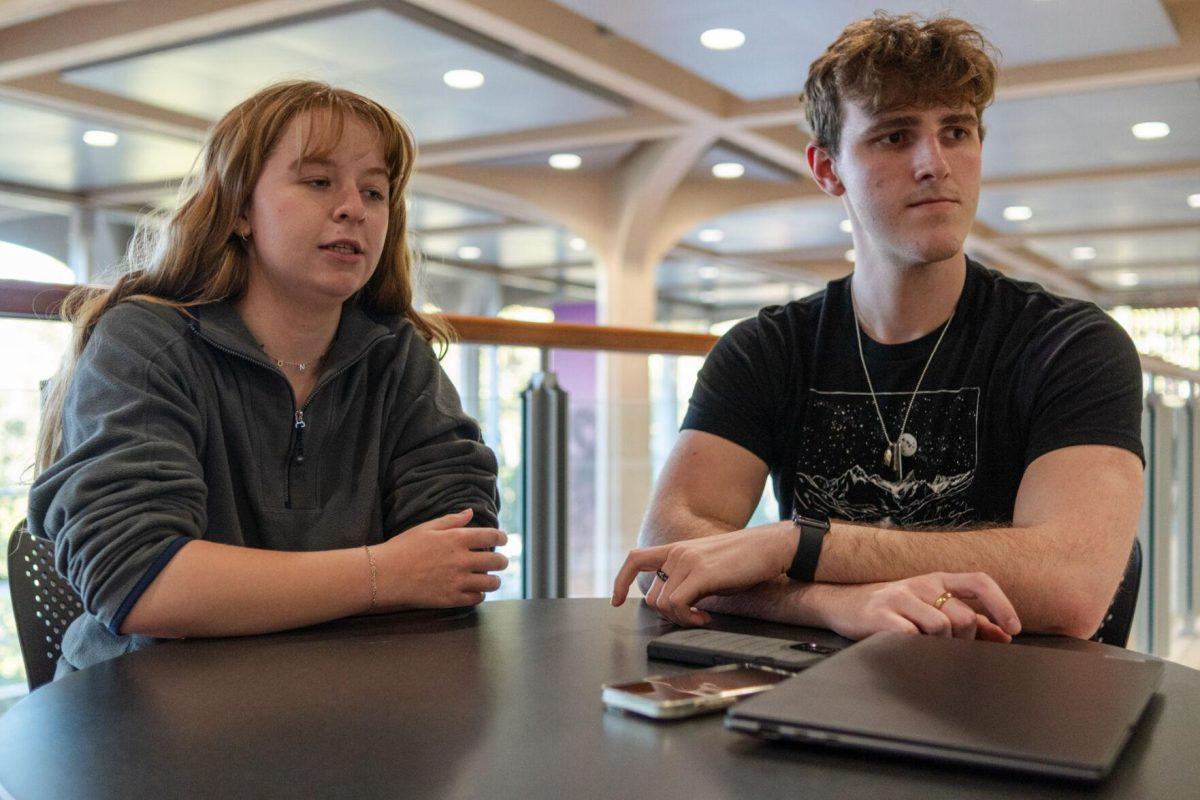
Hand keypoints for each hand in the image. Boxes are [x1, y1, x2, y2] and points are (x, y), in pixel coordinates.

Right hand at [375, 508, 507, 608]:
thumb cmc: (403, 547)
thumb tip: (470, 512)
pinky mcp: (450, 599)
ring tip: (490, 578)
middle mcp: (461, 560)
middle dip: (502, 561)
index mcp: (457, 539)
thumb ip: (452, 520)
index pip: (491, 537)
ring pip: (491, 583)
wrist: (384, 574)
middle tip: (500, 562)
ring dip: (494, 580)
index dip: (502, 538)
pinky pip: (477, 598)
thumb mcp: (427, 528)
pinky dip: (480, 594)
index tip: (503, 540)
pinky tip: (476, 590)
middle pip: (496, 561)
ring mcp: (457, 581)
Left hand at [610, 525, 795, 625]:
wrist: (770, 547)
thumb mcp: (708, 566)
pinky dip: (687, 618)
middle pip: (651, 595)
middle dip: (668, 614)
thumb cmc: (743, 560)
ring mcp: (687, 561)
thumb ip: (687, 577)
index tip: (617, 600)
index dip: (621, 580)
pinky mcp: (701, 573)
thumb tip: (675, 602)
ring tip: (702, 616)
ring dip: (680, 618)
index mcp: (676, 549)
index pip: (635, 559)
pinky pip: (676, 605)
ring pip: (662, 603)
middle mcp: (677, 553)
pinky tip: (705, 617)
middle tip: (693, 617)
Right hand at [822, 572, 1021, 642]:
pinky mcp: (882, 615)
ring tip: (924, 646)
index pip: (979, 582)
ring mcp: (901, 598)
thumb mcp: (930, 607)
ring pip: (942, 628)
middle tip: (950, 649)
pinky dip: (917, 648)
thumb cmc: (893, 609)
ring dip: (940, 647)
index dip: (1001, 605)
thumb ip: (968, 619)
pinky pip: (913, 637)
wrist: (842, 604)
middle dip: (965, 641)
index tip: (1012, 629)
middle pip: (964, 616)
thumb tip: (1003, 634)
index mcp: (937, 580)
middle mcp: (921, 584)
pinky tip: (908, 647)